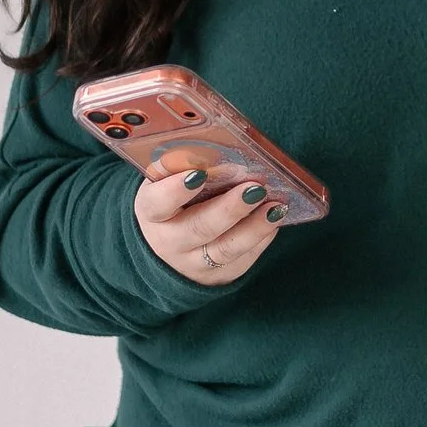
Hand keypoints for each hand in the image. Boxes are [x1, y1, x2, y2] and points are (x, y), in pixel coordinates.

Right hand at [134, 157, 288, 284]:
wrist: (167, 249)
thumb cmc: (174, 203)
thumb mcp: (166, 184)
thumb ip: (185, 168)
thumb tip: (224, 151)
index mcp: (151, 213)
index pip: (158, 203)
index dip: (176, 190)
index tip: (199, 174)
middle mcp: (169, 242)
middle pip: (199, 228)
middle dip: (230, 209)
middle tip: (255, 189)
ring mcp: (193, 263)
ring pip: (225, 248)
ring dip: (254, 227)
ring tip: (275, 207)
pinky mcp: (219, 275)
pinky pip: (243, 259)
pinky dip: (262, 238)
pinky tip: (274, 219)